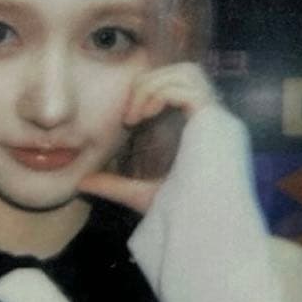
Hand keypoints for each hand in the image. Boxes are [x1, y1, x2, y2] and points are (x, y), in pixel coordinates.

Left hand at [78, 62, 216, 213]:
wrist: (200, 229)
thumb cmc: (180, 217)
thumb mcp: (138, 194)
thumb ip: (113, 184)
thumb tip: (82, 183)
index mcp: (204, 131)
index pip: (182, 88)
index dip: (151, 91)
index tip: (129, 120)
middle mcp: (216, 119)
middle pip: (185, 71)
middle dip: (151, 82)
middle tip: (129, 115)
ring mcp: (219, 118)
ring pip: (187, 71)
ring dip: (155, 85)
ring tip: (136, 115)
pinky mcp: (216, 119)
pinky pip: (185, 86)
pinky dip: (159, 93)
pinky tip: (143, 117)